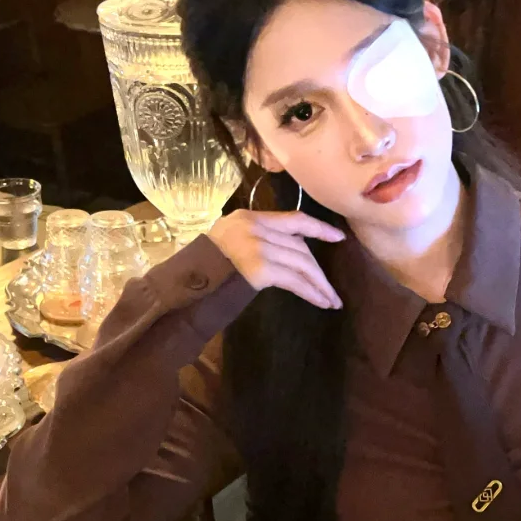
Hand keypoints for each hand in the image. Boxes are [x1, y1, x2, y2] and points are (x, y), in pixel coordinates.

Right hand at [208, 209, 344, 309]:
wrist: (182, 287)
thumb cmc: (203, 272)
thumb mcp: (228, 244)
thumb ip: (256, 241)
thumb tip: (289, 255)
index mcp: (247, 218)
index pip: (293, 218)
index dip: (318, 228)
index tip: (338, 237)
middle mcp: (254, 227)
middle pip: (300, 247)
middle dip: (318, 271)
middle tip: (332, 291)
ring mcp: (257, 246)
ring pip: (301, 264)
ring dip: (319, 285)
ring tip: (332, 301)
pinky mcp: (259, 268)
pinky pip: (295, 280)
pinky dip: (311, 292)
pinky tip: (321, 302)